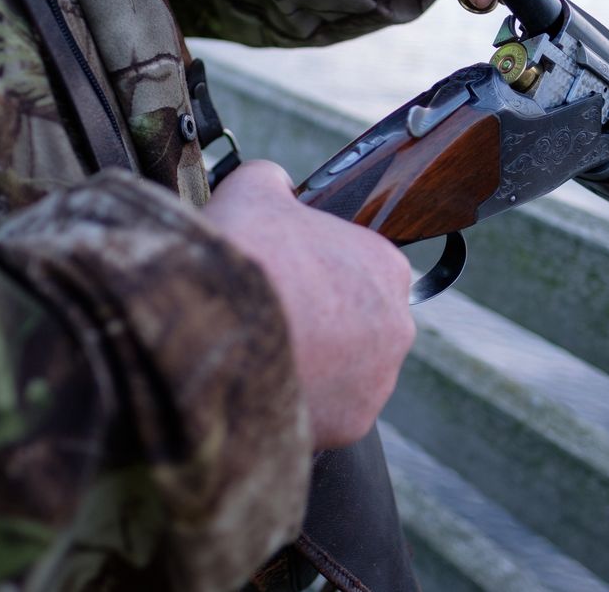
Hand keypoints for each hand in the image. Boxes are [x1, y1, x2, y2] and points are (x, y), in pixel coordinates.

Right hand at [202, 160, 415, 450]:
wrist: (211, 331)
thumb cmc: (241, 254)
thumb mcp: (252, 188)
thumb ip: (273, 181)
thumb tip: (273, 184)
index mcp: (387, 265)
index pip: (361, 267)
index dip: (316, 271)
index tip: (284, 276)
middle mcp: (397, 326)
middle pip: (357, 325)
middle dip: (318, 323)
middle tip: (268, 318)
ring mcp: (377, 381)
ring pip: (343, 374)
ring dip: (310, 366)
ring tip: (258, 355)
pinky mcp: (350, 426)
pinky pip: (323, 413)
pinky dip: (296, 404)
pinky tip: (259, 386)